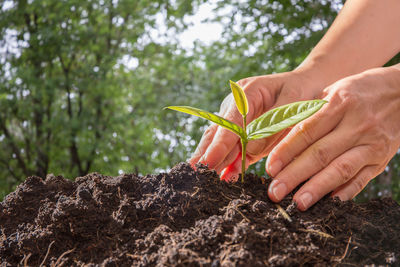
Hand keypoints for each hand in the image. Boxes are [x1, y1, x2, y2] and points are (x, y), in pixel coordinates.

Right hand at [189, 70, 321, 180]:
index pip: (229, 123)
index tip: (208, 162)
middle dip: (206, 154)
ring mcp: (238, 120)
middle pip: (217, 132)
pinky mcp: (245, 133)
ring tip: (202, 180)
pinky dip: (228, 163)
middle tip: (195, 175)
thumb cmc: (303, 91)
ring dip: (214, 161)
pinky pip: (234, 150)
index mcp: (247, 93)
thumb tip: (249, 151)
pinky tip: (223, 177)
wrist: (309, 85)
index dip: (219, 144)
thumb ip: (270, 126)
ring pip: (221, 143)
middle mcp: (236, 106)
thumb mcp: (293, 104)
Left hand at [266, 65, 399, 209]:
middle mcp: (357, 124)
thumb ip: (309, 113)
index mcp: (339, 103)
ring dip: (317, 189)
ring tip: (298, 203)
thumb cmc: (359, 91)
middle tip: (275, 192)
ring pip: (340, 169)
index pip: (306, 131)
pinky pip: (362, 178)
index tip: (270, 168)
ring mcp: (372, 143)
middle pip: (320, 154)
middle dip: (294, 175)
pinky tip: (328, 202)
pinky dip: (345, 192)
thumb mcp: (333, 91)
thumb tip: (279, 139)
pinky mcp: (382, 158)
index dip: (286, 151)